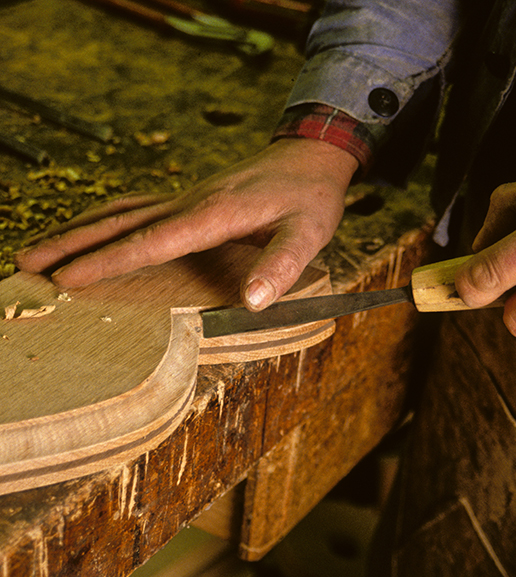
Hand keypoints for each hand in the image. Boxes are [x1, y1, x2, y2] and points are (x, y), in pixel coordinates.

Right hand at [14, 138, 357, 309]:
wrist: (309, 157)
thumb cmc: (309, 198)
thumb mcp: (308, 233)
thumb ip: (281, 266)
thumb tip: (252, 302)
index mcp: (214, 215)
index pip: (151, 241)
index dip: (108, 261)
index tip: (67, 278)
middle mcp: (190, 203)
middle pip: (120, 223)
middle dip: (71, 244)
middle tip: (27, 261)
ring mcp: (186, 198)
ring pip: (121, 212)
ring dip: (79, 229)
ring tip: (41, 246)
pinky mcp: (190, 199)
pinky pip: (137, 207)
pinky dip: (106, 218)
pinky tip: (93, 226)